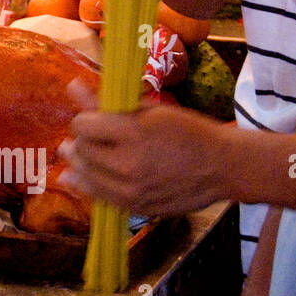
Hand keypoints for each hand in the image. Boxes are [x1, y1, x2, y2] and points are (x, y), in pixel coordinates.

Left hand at [57, 95, 233, 215]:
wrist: (223, 166)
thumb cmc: (188, 131)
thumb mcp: (150, 110)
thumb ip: (107, 102)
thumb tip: (72, 87)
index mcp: (134, 134)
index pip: (82, 126)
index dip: (84, 120)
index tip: (91, 119)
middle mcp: (128, 165)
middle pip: (81, 151)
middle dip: (82, 140)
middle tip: (88, 136)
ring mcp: (131, 191)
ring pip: (84, 175)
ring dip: (80, 162)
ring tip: (82, 153)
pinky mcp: (136, 208)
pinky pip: (98, 197)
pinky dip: (89, 184)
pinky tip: (81, 176)